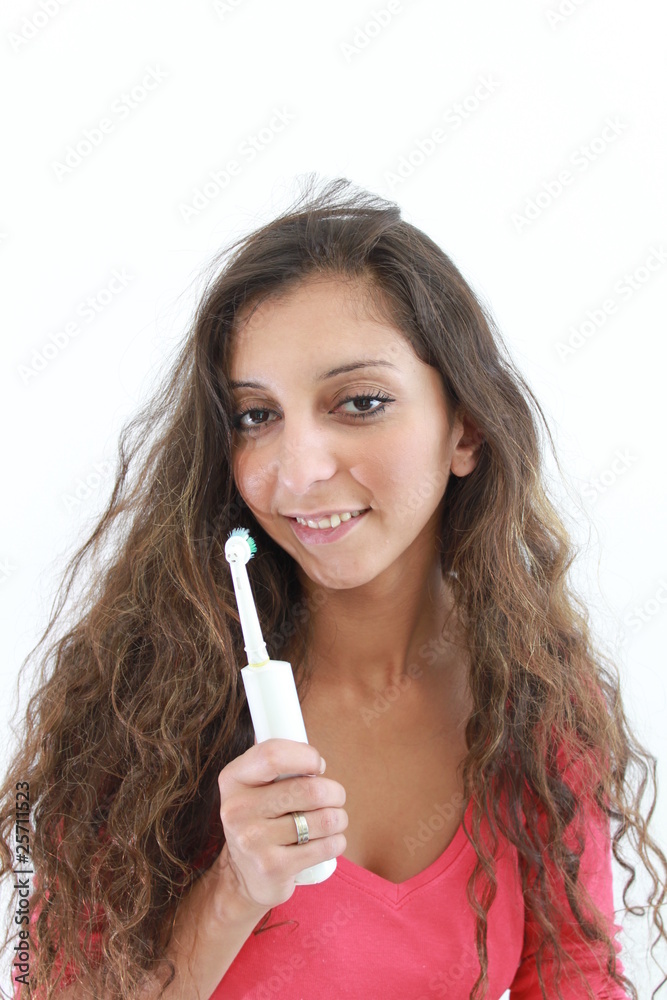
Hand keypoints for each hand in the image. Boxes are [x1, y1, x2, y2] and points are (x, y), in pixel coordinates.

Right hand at [216, 739, 347, 910]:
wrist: (243, 876)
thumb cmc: (261, 819)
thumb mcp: (255, 787)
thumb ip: (277, 764)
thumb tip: (317, 761)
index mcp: (233, 779)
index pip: (273, 755)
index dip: (306, 756)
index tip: (317, 766)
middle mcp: (237, 810)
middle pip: (309, 789)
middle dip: (334, 792)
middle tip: (334, 797)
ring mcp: (253, 841)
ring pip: (324, 819)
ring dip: (339, 818)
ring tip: (332, 821)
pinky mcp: (273, 868)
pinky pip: (326, 846)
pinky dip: (337, 842)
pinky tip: (328, 841)